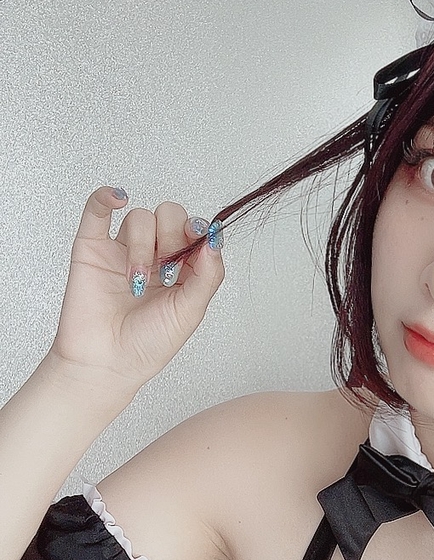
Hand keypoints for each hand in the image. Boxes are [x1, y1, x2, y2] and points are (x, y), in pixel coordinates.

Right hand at [49, 187, 223, 393]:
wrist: (107, 363)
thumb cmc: (147, 345)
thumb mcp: (191, 311)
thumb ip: (208, 274)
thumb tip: (215, 238)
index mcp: (181, 270)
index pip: (194, 231)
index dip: (198, 232)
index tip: (197, 244)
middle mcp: (153, 256)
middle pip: (169, 216)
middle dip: (171, 237)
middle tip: (165, 270)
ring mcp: (122, 250)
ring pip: (140, 217)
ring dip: (142, 246)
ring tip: (137, 281)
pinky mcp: (92, 248)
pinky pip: (97, 210)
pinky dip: (107, 197)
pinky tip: (117, 198)